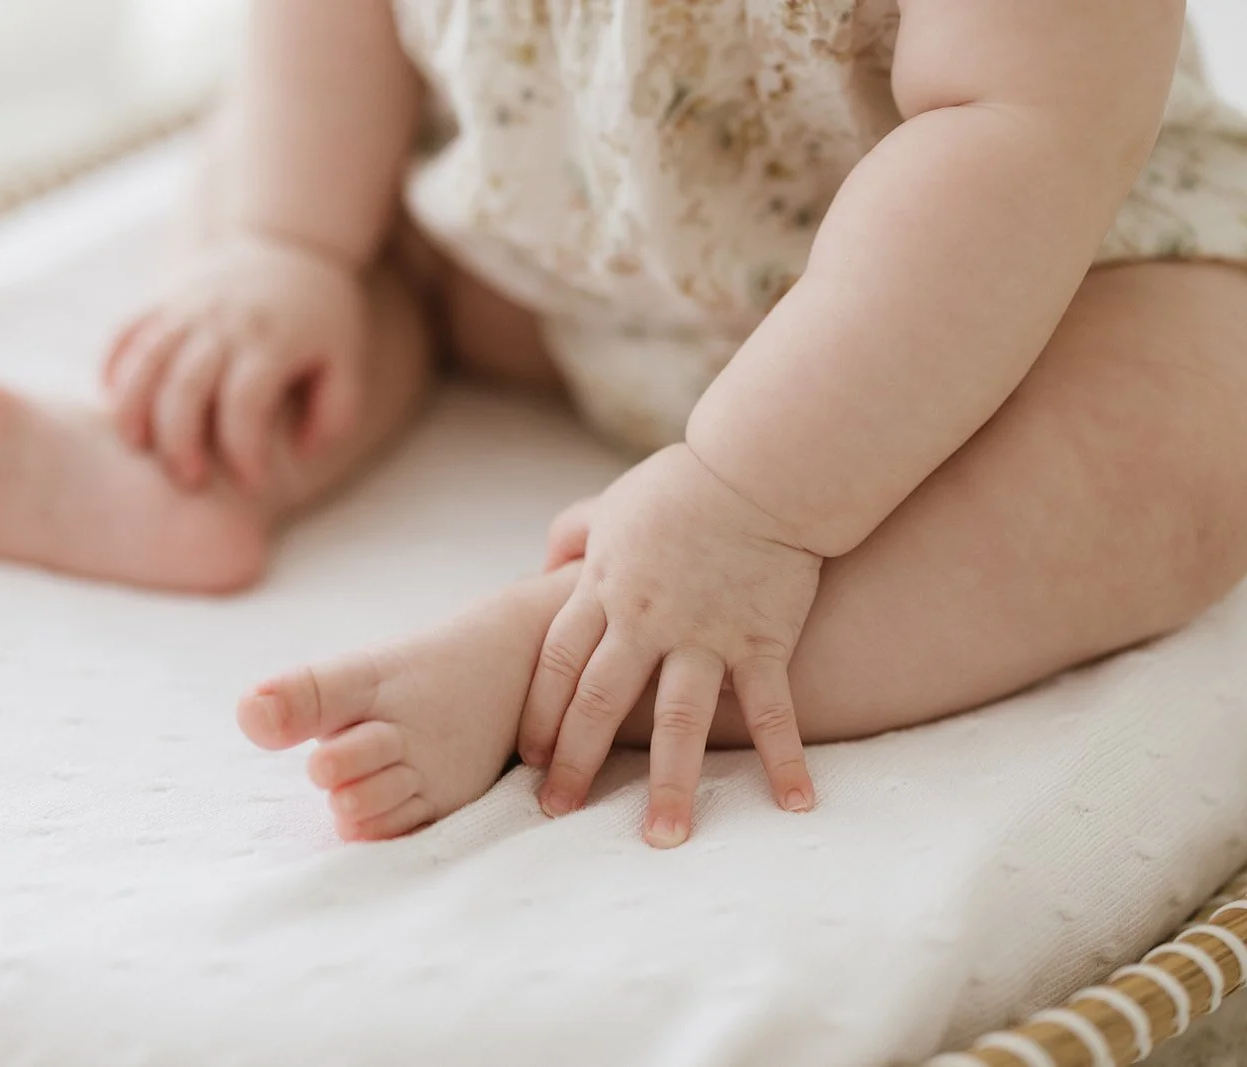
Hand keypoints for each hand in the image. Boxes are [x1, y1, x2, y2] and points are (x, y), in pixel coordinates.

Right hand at [102, 232, 365, 489]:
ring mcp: (188, 307)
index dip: (246, 449)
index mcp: (273, 341)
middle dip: (181, 440)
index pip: (247, 401)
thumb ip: (335, 412)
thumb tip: (302, 455)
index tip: (253, 483)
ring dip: (134, 407)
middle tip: (190, 481)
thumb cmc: (323, 317)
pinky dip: (114, 368)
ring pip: (147, 359)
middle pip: (187, 384)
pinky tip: (114, 404)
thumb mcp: (348, 360)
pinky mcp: (164, 300)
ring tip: (136, 447)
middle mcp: (225, 322)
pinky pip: (128, 333)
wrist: (291, 241)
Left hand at [519, 444, 822, 846]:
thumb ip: (572, 535)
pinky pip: (772, 710)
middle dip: (574, 761)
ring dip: (671, 784)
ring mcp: (704, 635)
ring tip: (662, 839)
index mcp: (603, 589)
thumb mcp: (611, 505)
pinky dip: (783, 758)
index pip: (556, 664)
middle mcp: (645, 620)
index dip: (538, 714)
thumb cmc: (683, 485)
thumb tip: (544, 563)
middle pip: (599, 701)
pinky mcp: (760, 641)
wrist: (760, 468)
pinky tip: (794, 805)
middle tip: (555, 812)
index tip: (526, 759)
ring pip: (677, 720)